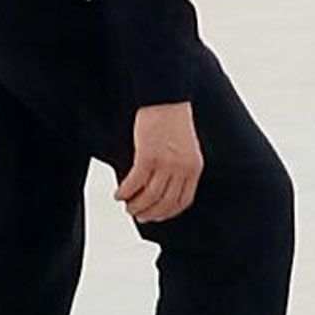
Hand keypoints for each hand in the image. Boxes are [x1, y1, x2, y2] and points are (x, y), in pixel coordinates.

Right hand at [116, 102, 201, 222]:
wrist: (165, 99)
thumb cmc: (172, 120)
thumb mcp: (185, 147)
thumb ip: (180, 167)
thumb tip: (163, 188)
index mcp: (194, 167)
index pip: (183, 201)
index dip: (167, 212)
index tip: (156, 216)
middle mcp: (183, 168)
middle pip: (165, 203)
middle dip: (150, 213)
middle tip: (138, 215)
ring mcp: (166, 164)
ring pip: (149, 197)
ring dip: (136, 206)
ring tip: (127, 205)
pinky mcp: (148, 156)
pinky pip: (134, 183)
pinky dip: (125, 192)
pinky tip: (119, 194)